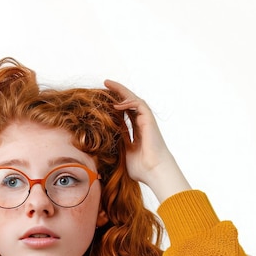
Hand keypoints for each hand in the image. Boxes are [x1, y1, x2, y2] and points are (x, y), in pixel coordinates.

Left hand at [104, 79, 190, 202]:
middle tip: (105, 83)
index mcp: (136, 131)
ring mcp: (146, 121)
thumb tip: (102, 144)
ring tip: (108, 84)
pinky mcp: (149, 120)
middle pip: (129, 103)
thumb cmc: (141, 168)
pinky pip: (139, 105)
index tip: (102, 99)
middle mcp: (142, 123)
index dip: (115, 104)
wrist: (154, 171)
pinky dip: (128, 103)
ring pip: (134, 100)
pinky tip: (116, 104)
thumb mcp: (123, 153)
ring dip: (122, 91)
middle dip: (118, 92)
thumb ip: (117, 144)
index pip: (124, 113)